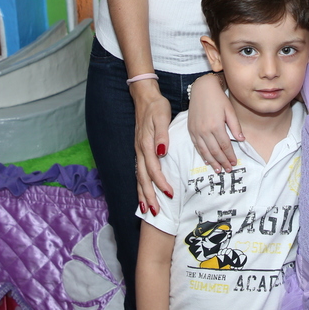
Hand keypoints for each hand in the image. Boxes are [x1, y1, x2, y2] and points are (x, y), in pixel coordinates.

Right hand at [132, 80, 173, 214]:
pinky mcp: (140, 151)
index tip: (170, 193)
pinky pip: (139, 172)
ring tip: (148, 209)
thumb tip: (161, 152)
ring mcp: (138, 151)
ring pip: (139, 177)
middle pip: (142, 178)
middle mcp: (140, 150)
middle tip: (156, 212)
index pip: (153, 169)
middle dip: (149, 196)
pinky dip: (141, 185)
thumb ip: (162, 135)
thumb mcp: (161, 117)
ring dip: (143, 194)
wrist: (145, 97)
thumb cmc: (156, 107)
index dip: (161, 183)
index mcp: (146, 144)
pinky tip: (144, 193)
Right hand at [187, 73, 241, 173]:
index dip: (230, 155)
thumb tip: (242, 140)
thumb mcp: (230, 110)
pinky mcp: (191, 129)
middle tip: (228, 169)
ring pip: (205, 151)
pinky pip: (196, 146)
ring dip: (212, 162)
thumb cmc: (218, 98)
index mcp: (216, 126)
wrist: (202, 89)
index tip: (235, 162)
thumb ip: (235, 126)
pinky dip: (202, 154)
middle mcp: (204, 130)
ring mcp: (196, 131)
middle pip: (215, 151)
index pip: (225, 145)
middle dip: (222, 162)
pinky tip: (207, 160)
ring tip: (218, 170)